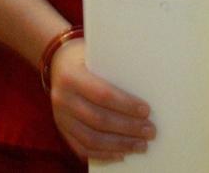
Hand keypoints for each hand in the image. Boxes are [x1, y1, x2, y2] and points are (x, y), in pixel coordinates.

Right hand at [49, 38, 154, 161]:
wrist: (59, 63)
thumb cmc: (86, 58)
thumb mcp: (96, 54)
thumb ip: (114, 69)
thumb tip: (147, 88)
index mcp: (71, 76)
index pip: (102, 94)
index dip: (126, 105)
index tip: (146, 111)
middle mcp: (62, 98)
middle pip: (99, 120)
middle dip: (128, 128)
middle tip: (150, 131)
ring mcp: (60, 117)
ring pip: (92, 139)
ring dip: (120, 145)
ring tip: (141, 145)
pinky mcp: (62, 129)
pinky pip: (83, 148)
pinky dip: (104, 154)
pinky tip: (122, 154)